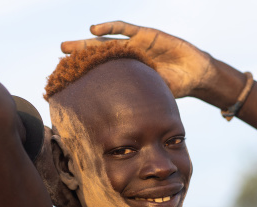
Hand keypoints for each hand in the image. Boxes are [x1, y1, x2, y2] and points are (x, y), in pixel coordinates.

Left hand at [61, 21, 214, 97]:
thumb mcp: (152, 97)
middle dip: (80, 53)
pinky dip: (111, 28)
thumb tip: (121, 128)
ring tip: (68, 46)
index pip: (104, 70)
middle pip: (100, 54)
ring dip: (87, 42)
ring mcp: (136, 44)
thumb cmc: (175, 86)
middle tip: (61, 53)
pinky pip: (127, 29)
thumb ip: (138, 104)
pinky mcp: (147, 34)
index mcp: (128, 72)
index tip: (67, 76)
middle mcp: (129, 56)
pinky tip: (94, 29)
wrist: (195, 74)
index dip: (87, 72)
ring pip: (107, 41)